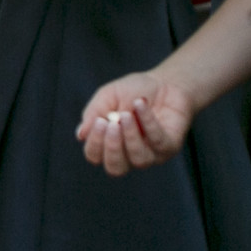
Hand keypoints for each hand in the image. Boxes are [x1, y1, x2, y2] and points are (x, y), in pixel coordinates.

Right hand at [75, 72, 195, 175]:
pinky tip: (141, 103)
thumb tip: (81, 135)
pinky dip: (147, 121)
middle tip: (111, 125)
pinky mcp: (170, 146)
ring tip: (127, 114)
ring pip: (138, 159)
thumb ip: (93, 113)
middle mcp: (129, 154)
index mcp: (110, 143)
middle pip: (115, 168)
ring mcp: (151, 153)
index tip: (99, 121)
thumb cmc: (133, 91)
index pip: (95, 156)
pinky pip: (157, 141)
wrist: (165, 82)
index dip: (95, 143)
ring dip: (130, 136)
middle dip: (112, 148)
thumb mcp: (107, 96)